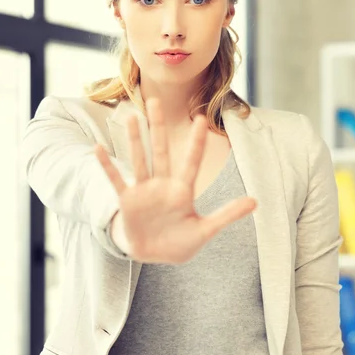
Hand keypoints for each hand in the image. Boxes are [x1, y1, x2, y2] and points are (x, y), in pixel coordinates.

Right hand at [95, 98, 256, 263]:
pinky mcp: (127, 201)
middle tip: (156, 100)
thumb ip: (227, 215)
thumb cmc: (179, 242)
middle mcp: (162, 185)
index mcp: (182, 191)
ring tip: (130, 117)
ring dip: (134, 140)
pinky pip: (115, 180)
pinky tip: (98, 149)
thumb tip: (256, 201)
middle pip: (160, 151)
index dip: (196, 142)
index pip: (191, 161)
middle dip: (158, 127)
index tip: (201, 119)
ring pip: (139, 160)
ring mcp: (143, 191)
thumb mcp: (205, 231)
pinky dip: (106, 167)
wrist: (153, 254)